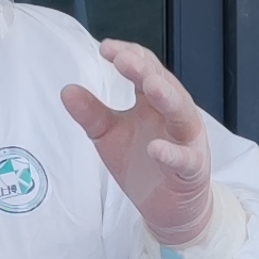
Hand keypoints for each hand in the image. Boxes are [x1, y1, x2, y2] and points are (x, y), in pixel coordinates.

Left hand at [62, 39, 215, 247]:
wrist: (168, 209)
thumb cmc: (143, 164)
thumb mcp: (109, 136)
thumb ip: (91, 113)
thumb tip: (66, 90)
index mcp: (154, 102)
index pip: (146, 68)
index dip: (128, 56)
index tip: (105, 49)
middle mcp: (173, 115)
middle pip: (163, 84)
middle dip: (144, 69)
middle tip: (122, 58)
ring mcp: (187, 141)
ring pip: (182, 113)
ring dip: (167, 97)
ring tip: (149, 85)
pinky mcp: (192, 170)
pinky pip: (184, 159)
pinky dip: (171, 153)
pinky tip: (154, 148)